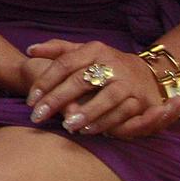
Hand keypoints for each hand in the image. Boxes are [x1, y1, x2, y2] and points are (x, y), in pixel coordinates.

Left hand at [23, 39, 179, 139]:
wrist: (149, 73)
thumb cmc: (106, 64)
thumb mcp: (84, 51)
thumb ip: (58, 49)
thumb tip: (30, 50)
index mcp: (94, 50)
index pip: (64, 63)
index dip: (46, 81)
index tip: (30, 99)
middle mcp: (111, 64)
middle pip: (81, 80)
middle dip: (58, 99)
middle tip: (38, 115)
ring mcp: (128, 81)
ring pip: (107, 98)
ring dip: (87, 113)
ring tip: (67, 125)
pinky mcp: (141, 99)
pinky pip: (124, 113)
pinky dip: (108, 122)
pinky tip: (90, 131)